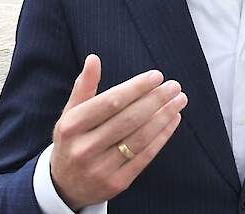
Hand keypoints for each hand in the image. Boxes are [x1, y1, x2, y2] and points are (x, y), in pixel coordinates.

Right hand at [50, 55, 187, 209]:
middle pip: (128, 120)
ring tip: (179, 100)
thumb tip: (94, 59)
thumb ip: (83, 87)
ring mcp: (101, 168)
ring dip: (164, 116)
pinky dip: (162, 136)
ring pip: (140, 138)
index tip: (156, 76)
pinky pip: (145, 156)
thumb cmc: (73, 140)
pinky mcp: (117, 183)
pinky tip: (173, 120)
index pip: (110, 103)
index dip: (136, 88)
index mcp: (72, 126)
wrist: (65, 186)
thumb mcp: (71, 114)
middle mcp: (84, 148)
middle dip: (155, 100)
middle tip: (174, 85)